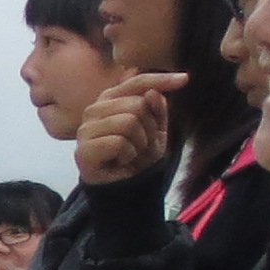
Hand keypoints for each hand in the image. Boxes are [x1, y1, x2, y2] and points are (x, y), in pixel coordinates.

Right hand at [73, 70, 184, 186]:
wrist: (126, 190)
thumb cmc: (138, 158)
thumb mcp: (156, 130)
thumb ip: (156, 108)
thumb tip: (153, 92)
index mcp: (111, 100)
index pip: (137, 82)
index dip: (161, 79)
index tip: (185, 79)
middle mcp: (95, 109)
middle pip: (137, 103)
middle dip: (150, 128)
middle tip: (143, 145)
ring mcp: (86, 129)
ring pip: (129, 121)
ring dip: (140, 143)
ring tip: (132, 154)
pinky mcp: (84, 150)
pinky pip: (119, 142)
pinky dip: (128, 155)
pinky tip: (121, 162)